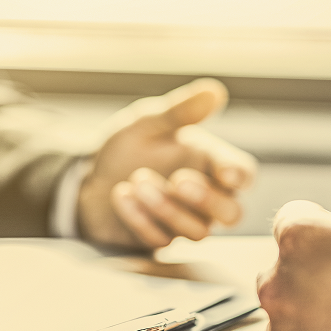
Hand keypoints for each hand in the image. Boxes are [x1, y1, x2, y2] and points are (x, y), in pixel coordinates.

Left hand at [77, 78, 256, 248]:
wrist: (89, 177)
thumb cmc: (126, 148)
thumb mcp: (146, 123)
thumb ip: (179, 112)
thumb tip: (214, 91)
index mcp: (208, 162)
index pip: (241, 173)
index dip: (239, 175)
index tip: (227, 173)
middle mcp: (203, 197)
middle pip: (231, 213)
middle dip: (207, 199)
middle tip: (178, 180)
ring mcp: (182, 222)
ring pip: (197, 231)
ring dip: (168, 208)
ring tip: (137, 181)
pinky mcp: (158, 239)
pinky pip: (160, 239)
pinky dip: (140, 218)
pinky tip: (120, 195)